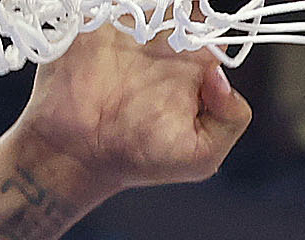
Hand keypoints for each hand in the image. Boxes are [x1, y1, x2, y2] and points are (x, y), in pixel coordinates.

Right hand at [18, 25, 250, 196]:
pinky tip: (125, 18)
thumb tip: (222, 77)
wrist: (74, 154)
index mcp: (193, 61)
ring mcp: (134, 24)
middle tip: (171, 27)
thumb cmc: (138, 159)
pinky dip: (122, 0)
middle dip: (186, 5)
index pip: (214, 24)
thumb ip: (230, 121)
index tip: (196, 32)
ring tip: (147, 26)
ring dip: (155, 3)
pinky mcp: (100, 18)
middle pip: (187, 3)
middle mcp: (166, 38)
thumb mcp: (201, 157)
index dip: (212, 21)